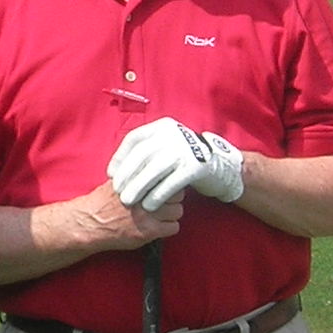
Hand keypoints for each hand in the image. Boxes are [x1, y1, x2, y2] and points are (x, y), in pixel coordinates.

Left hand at [109, 118, 244, 211]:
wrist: (220, 166)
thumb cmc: (183, 161)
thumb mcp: (165, 148)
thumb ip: (146, 153)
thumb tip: (116, 169)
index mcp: (162, 127)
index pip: (134, 139)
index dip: (120, 157)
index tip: (111, 175)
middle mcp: (173, 134)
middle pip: (142, 154)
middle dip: (127, 174)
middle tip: (117, 191)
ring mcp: (186, 149)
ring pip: (155, 169)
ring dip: (138, 186)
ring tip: (128, 201)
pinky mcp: (196, 166)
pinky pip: (172, 182)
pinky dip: (158, 194)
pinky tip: (148, 205)